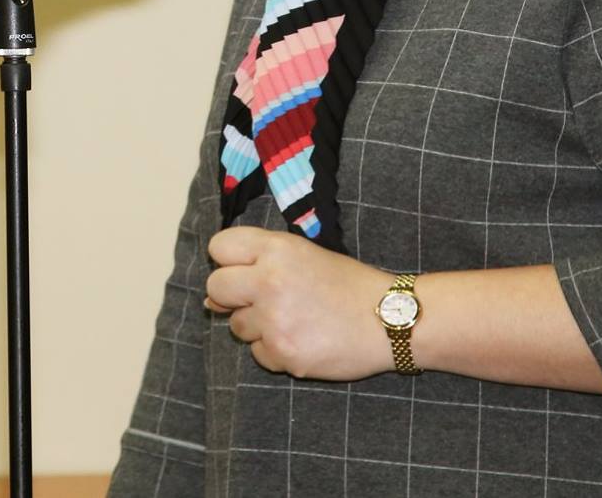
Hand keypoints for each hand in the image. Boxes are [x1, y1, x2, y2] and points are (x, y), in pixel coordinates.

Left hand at [204, 226, 395, 380]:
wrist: (390, 321)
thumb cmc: (348, 285)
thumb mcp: (305, 255)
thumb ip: (258, 264)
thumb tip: (211, 300)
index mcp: (276, 249)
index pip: (219, 247)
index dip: (227, 260)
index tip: (243, 270)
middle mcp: (269, 281)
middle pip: (215, 288)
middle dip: (231, 297)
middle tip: (261, 300)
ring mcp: (275, 321)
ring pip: (236, 326)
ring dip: (257, 326)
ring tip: (294, 319)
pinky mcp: (283, 354)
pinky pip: (258, 354)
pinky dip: (275, 350)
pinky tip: (303, 339)